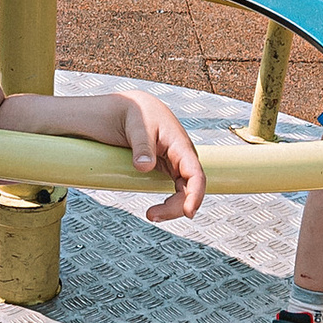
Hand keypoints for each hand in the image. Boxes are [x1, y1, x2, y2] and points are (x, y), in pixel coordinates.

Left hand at [119, 92, 205, 220]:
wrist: (126, 107)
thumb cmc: (136, 111)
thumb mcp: (137, 125)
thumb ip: (142, 145)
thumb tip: (144, 166)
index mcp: (180, 144)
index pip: (196, 173)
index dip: (195, 194)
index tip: (189, 211)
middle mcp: (181, 156)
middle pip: (190, 188)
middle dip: (177, 206)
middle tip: (152, 215)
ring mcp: (174, 164)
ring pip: (182, 191)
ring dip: (171, 207)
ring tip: (151, 215)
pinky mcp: (164, 168)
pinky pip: (172, 189)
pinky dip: (167, 202)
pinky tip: (156, 210)